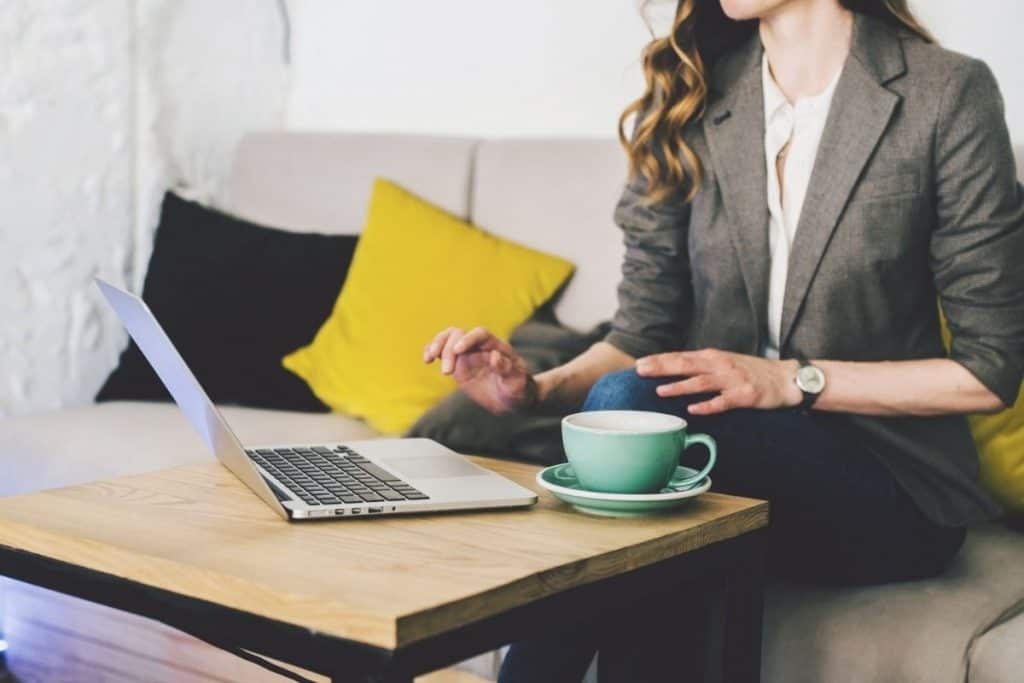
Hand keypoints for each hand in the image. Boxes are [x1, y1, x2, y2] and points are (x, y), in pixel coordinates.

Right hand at [423, 327, 536, 414]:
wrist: (512, 398)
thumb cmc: (518, 388)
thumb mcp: (517, 381)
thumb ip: (507, 369)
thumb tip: (494, 356)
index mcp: (496, 346)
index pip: (480, 334)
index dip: (468, 339)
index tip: (457, 351)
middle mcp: (479, 346)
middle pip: (459, 335)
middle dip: (449, 350)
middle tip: (447, 373)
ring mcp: (467, 353)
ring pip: (448, 338)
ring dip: (437, 345)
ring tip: (430, 359)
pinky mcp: (457, 363)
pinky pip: (442, 352)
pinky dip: (432, 351)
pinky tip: (427, 360)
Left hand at [635, 348, 801, 414]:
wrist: (786, 378)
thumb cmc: (750, 372)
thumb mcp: (723, 363)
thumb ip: (701, 366)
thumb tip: (672, 370)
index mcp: (713, 357)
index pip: (681, 356)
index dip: (659, 360)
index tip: (638, 363)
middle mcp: (720, 365)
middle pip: (686, 365)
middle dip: (662, 368)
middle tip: (640, 371)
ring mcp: (732, 380)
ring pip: (701, 383)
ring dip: (680, 387)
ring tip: (660, 391)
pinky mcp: (744, 396)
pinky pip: (723, 402)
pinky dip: (707, 406)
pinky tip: (693, 410)